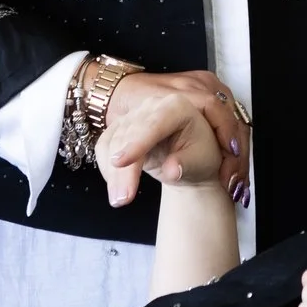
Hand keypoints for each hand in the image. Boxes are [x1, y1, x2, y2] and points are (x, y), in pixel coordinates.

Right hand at [95, 68, 249, 208]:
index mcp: (177, 107)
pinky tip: (115, 188)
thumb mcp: (201, 161)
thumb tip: (171, 170)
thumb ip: (186, 164)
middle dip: (123, 169)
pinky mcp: (120, 128)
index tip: (120, 163)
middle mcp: (152, 106)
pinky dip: (106, 168)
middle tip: (122, 199)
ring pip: (113, 142)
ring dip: (112, 173)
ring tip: (118, 201)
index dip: (136, 143)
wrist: (190, 160)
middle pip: (129, 136)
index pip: (154, 124)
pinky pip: (105, 146)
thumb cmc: (201, 156)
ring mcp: (134, 116)